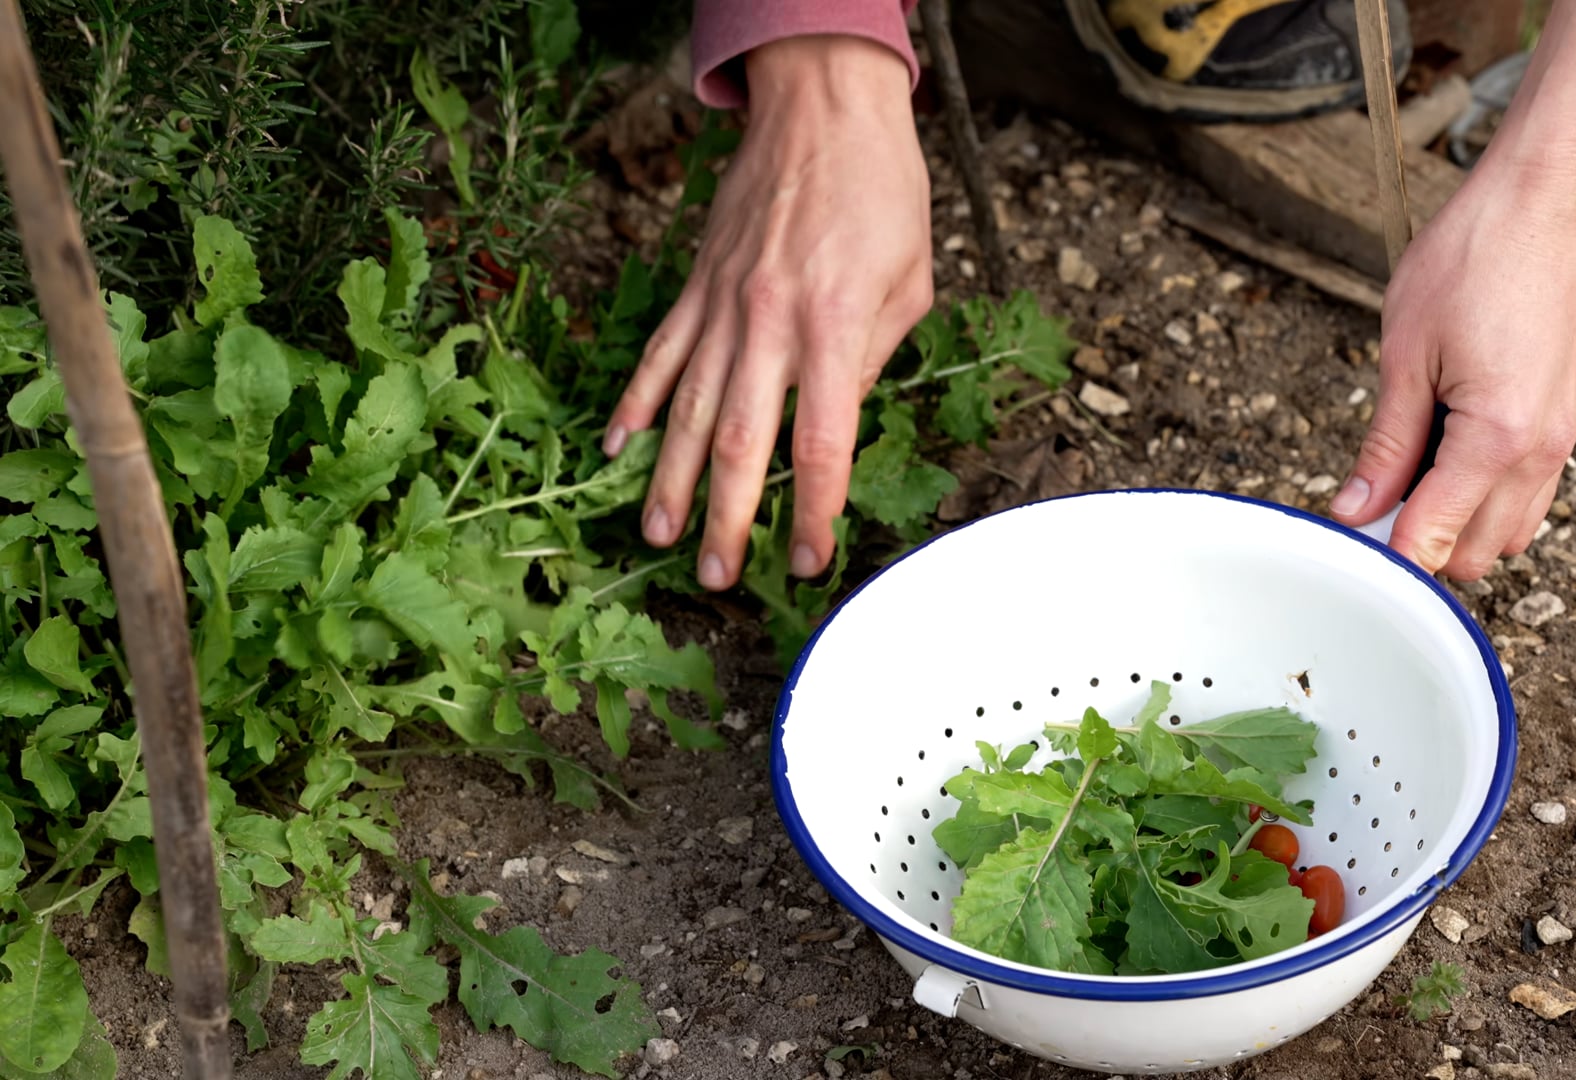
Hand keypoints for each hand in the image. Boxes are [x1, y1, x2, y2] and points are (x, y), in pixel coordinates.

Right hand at [604, 35, 931, 589]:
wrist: (823, 107)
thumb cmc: (881, 190)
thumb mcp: (908, 281)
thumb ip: (873, 357)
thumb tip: (838, 417)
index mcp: (833, 327)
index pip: (822, 442)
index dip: (816, 510)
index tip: (812, 559)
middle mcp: (769, 322)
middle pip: (742, 442)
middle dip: (729, 519)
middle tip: (719, 578)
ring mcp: (722, 304)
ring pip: (688, 410)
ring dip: (672, 481)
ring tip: (660, 539)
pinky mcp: (694, 285)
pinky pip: (658, 355)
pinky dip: (635, 405)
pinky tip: (617, 451)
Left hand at [1328, 165, 1575, 579]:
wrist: (1545, 201)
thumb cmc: (1476, 258)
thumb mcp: (1406, 356)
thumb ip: (1386, 446)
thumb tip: (1357, 508)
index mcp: (1497, 438)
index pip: (1434, 537)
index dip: (1386, 551)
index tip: (1351, 539)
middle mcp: (1543, 449)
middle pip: (1477, 553)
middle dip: (1422, 541)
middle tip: (1373, 499)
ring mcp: (1565, 435)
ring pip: (1512, 530)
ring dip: (1460, 521)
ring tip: (1413, 469)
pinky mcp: (1571, 416)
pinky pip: (1533, 489)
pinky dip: (1491, 492)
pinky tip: (1451, 449)